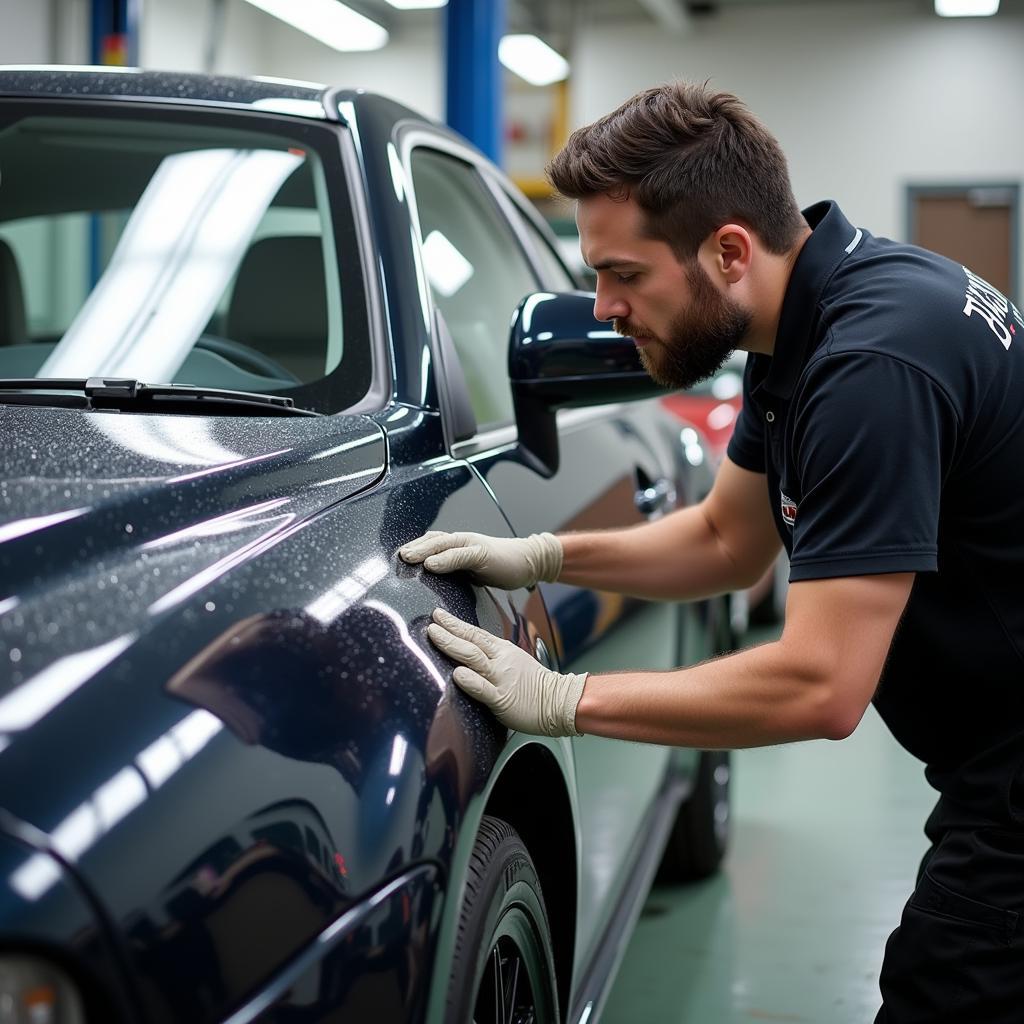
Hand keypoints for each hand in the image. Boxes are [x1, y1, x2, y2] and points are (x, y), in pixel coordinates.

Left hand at [398, 531, 561, 590]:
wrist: (529, 560)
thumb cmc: (499, 565)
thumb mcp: (470, 570)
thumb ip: (452, 572)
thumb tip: (432, 582)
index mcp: (455, 545)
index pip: (428, 543)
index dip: (410, 549)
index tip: (390, 561)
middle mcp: (460, 541)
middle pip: (430, 540)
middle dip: (412, 547)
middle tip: (393, 558)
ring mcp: (472, 544)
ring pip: (442, 543)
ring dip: (423, 549)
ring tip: (408, 557)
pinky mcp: (483, 553)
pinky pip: (461, 554)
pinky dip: (446, 558)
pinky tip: (433, 564)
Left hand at [426, 609, 585, 736]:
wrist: (559, 701)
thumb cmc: (535, 684)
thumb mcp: (513, 661)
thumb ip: (491, 657)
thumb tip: (468, 654)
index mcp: (502, 650)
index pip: (474, 633)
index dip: (455, 623)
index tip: (438, 615)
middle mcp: (500, 660)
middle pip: (470, 641)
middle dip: (448, 630)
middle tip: (431, 622)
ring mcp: (501, 678)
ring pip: (473, 658)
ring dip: (452, 645)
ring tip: (435, 636)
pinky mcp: (502, 698)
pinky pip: (483, 688)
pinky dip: (469, 680)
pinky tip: (457, 674)